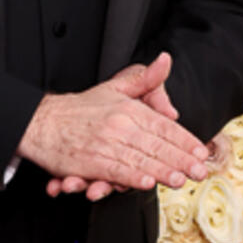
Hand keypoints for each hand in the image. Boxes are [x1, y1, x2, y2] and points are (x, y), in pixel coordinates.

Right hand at [16, 54, 210, 200]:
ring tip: (180, 179)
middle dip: (180, 160)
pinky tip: (147, 182)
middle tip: (199, 171)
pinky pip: (114, 171)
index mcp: (127, 108)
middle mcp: (118, 125)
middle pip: (156, 144)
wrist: (41, 122)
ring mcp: (104, 144)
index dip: (184, 140)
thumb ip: (143, 78)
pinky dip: (131, 177)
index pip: (163, 125)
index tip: (201, 152)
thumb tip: (165, 61)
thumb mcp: (113, 87)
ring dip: (161, 171)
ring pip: (139, 159)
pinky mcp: (89, 162)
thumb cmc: (79, 110)